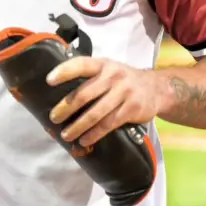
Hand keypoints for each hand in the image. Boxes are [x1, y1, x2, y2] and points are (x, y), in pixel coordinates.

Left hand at [46, 57, 166, 147]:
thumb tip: (59, 91)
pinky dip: (94, 134)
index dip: (64, 71)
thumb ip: (89, 76)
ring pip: (95, 113)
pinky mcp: (132, 109)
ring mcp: (124, 92)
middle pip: (84, 94)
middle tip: (53, 118)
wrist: (157, 88)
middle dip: (65, 108)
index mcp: (103, 64)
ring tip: (66, 135)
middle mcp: (113, 76)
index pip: (81, 64)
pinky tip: (85, 140)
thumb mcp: (108, 69)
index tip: (49, 81)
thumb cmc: (123, 80)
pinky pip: (109, 124)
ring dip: (78, 126)